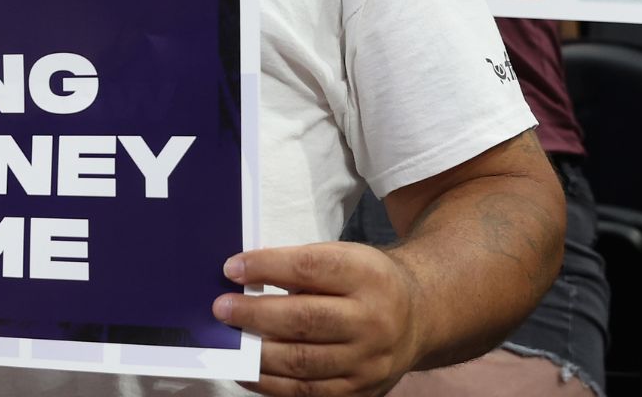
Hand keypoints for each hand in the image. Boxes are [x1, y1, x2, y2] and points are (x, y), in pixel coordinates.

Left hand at [214, 242, 421, 396]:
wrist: (419, 317)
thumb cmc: (367, 282)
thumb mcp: (345, 258)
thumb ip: (300, 267)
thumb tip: (243, 278)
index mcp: (368, 276)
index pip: (310, 269)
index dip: (267, 267)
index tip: (232, 268)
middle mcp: (373, 321)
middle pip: (305, 320)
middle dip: (255, 315)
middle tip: (222, 309)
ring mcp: (369, 362)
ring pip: (304, 363)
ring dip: (258, 353)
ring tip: (230, 341)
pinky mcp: (361, 392)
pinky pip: (308, 393)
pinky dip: (271, 384)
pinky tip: (247, 372)